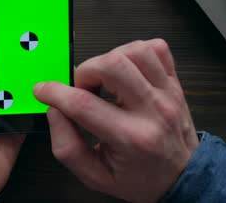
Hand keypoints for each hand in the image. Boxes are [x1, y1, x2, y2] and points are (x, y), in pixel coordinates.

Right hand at [34, 39, 197, 202]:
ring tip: (104, 79)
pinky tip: (127, 70)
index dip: (55, 92)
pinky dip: (135, 52)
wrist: (183, 178)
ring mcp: (167, 93)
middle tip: (82, 88)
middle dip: (86, 71)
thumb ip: (67, 146)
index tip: (43, 90)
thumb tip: (54, 110)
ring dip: (110, 58)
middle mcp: (153, 111)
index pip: (84, 104)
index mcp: (131, 139)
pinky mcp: (175, 82)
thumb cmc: (139, 178)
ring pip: (135, 51)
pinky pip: (157, 48)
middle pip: (113, 66)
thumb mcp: (95, 177)